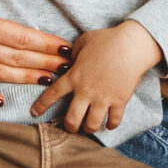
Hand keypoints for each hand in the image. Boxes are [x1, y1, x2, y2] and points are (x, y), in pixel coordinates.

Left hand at [36, 21, 162, 134]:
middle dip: (69, 127)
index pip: (51, 94)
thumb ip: (73, 53)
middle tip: (71, 126)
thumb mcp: (84, 41)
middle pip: (71, 120)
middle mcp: (85, 91)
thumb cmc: (108, 39)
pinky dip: (111, 124)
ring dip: (89, 128)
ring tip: (89, 126)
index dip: (41, 106)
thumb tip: (69, 60)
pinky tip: (109, 123)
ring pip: (91, 125)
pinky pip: (114, 121)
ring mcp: (103, 98)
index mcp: (74, 76)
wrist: (133, 45)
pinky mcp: (119, 101)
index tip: (35, 113)